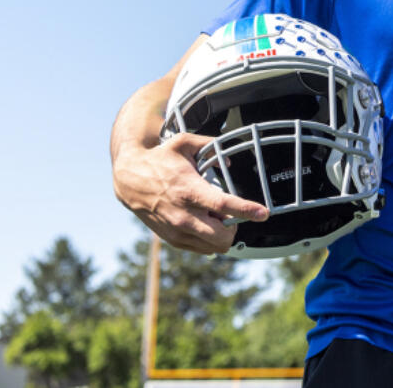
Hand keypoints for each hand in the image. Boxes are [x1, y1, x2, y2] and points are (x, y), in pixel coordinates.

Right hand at [113, 133, 267, 253]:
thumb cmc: (159, 160)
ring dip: (222, 234)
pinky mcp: (172, 239)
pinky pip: (201, 249)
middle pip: (222, 235)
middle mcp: (183, 214)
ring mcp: (177, 230)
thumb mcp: (184, 143)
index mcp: (190, 190)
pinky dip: (210, 240)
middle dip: (235, 227)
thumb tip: (230, 163)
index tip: (263, 213)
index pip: (223, 205)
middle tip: (232, 214)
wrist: (129, 180)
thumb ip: (210, 145)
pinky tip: (205, 223)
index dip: (246, 210)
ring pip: (213, 246)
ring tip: (215, 216)